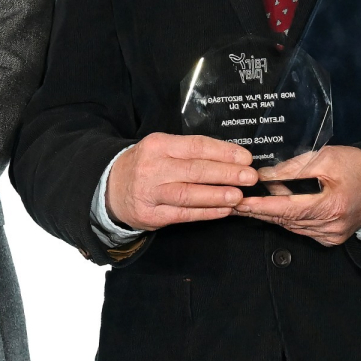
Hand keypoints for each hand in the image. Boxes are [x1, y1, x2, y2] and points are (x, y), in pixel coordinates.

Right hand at [106, 133, 258, 231]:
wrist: (110, 188)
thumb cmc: (145, 165)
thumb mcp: (161, 148)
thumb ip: (190, 151)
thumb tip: (230, 157)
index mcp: (158, 145)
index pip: (196, 146)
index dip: (223, 152)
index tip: (246, 158)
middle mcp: (153, 167)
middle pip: (195, 170)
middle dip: (226, 173)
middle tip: (250, 177)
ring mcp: (150, 193)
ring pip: (188, 194)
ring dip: (216, 195)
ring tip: (238, 195)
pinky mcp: (151, 215)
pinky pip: (183, 214)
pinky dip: (205, 213)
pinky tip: (223, 210)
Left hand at [231, 145, 360, 246]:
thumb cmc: (357, 167)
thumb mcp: (326, 158)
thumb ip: (293, 168)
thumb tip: (264, 176)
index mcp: (331, 207)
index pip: (286, 210)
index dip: (260, 207)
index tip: (238, 202)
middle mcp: (330, 227)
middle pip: (285, 220)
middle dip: (257, 210)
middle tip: (232, 201)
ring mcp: (331, 236)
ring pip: (290, 226)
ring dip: (270, 214)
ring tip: (248, 202)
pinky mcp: (330, 239)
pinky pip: (300, 230)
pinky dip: (286, 219)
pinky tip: (273, 208)